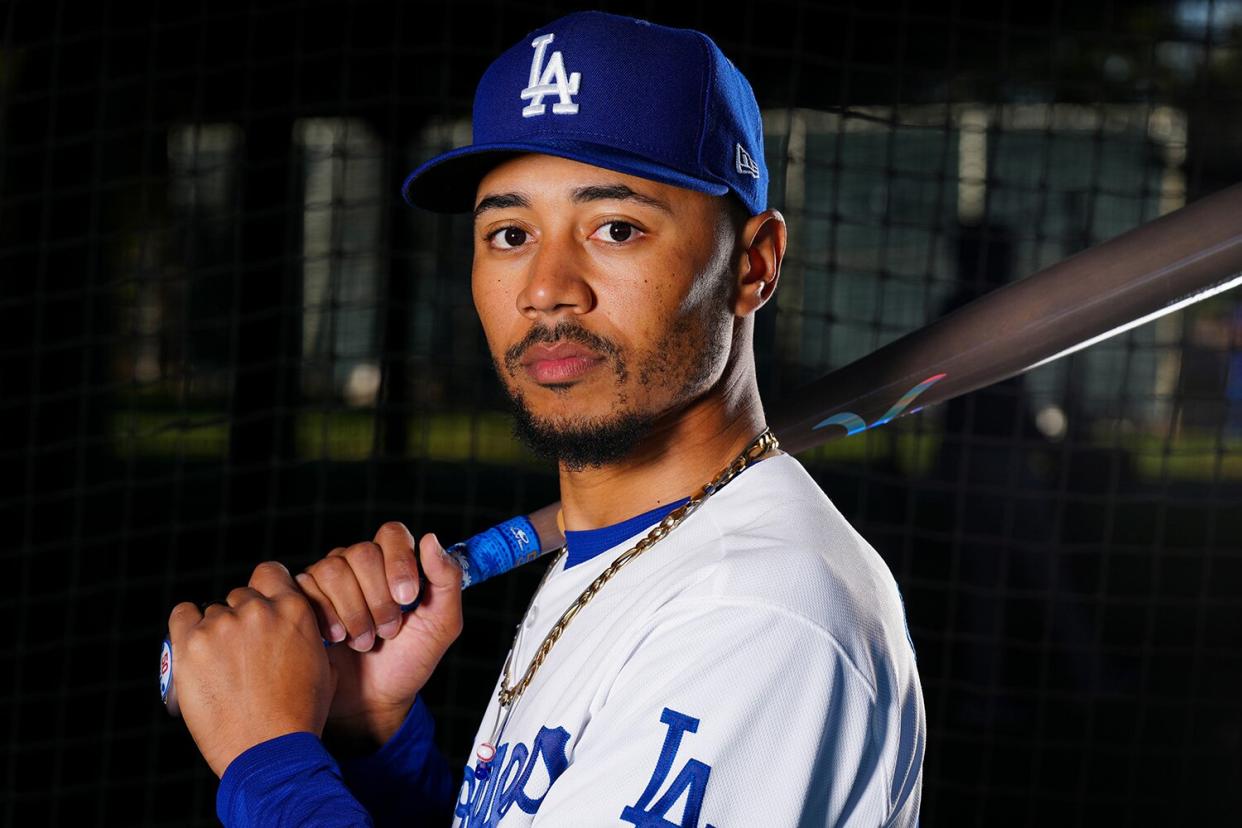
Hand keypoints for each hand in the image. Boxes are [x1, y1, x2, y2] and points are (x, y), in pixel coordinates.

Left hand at [167, 562, 334, 777]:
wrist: (269, 749)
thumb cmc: (299, 715)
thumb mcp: (323, 666)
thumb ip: (307, 636)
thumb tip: (293, 629)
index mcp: (293, 610)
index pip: (270, 572)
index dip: (264, 587)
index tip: (260, 605)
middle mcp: (258, 610)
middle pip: (240, 596)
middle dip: (241, 619)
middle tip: (241, 651)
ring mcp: (222, 625)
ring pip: (213, 611)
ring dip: (216, 630)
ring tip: (219, 664)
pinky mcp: (191, 644)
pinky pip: (182, 616)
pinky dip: (186, 626)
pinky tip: (192, 645)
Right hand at [295, 522, 462, 750]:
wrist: (372, 701)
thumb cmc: (409, 661)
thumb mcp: (441, 625)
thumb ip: (447, 581)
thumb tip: (431, 539)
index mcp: (395, 563)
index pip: (392, 534)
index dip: (399, 561)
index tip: (408, 598)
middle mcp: (360, 565)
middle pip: (362, 552)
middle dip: (378, 597)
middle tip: (388, 631)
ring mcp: (329, 581)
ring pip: (332, 569)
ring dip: (354, 612)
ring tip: (364, 641)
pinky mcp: (303, 599)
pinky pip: (305, 586)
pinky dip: (326, 616)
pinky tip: (336, 639)